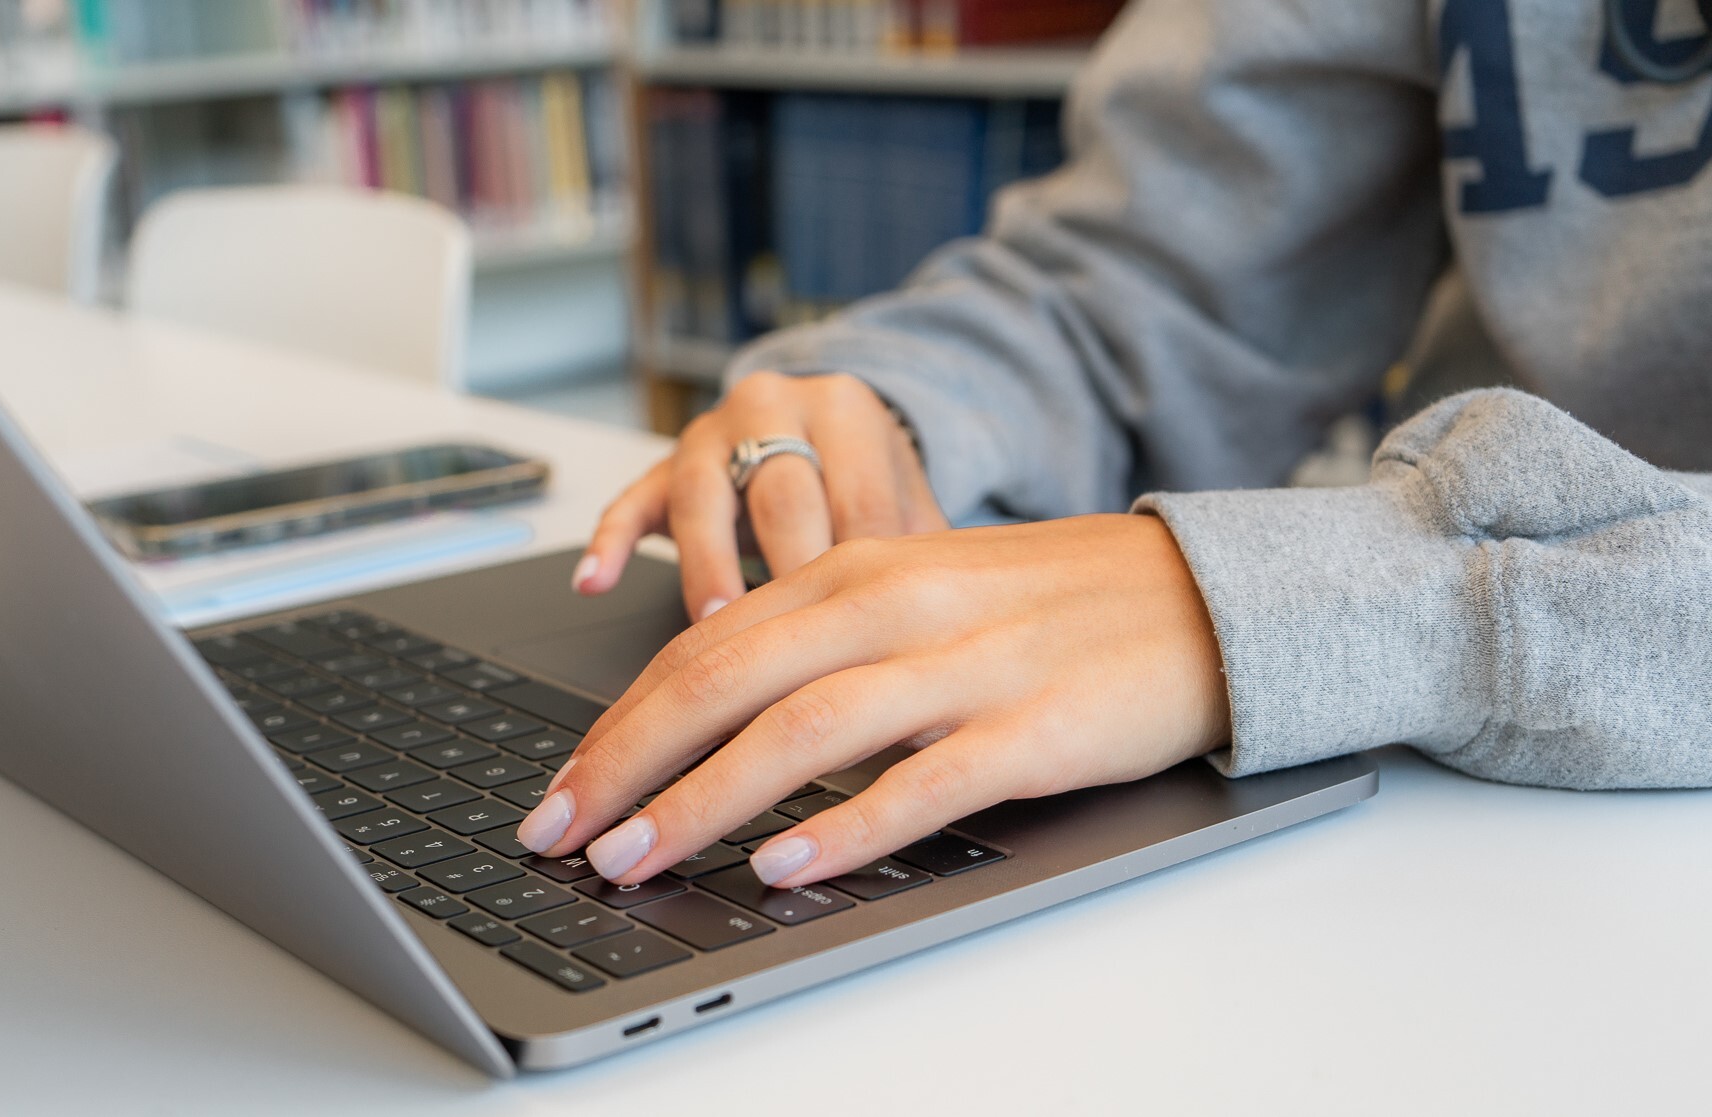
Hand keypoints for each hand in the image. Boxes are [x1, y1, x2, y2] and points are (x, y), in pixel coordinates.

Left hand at [517, 515, 1231, 888]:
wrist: (1201, 596)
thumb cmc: (1050, 604)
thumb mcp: (917, 592)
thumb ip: (819, 640)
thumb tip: (707, 710)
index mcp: (853, 571)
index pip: (700, 649)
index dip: (615, 724)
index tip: (560, 788)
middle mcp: (892, 606)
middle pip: (723, 683)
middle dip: (625, 764)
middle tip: (557, 833)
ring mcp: (960, 668)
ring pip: (799, 731)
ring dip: (701, 800)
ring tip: (634, 859)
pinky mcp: (1029, 731)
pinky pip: (917, 785)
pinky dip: (840, 828)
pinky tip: (782, 865)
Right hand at [572, 371, 947, 620]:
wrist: (828, 427)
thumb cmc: (869, 486)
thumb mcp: (910, 504)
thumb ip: (924, 561)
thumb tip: (944, 648)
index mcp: (849, 411)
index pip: (858, 495)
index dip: (864, 571)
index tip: (867, 641)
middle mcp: (776, 408)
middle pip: (782, 490)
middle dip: (787, 568)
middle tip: (793, 644)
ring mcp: (713, 433)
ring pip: (703, 495)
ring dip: (708, 565)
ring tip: (712, 625)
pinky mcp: (664, 463)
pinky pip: (631, 499)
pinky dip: (611, 540)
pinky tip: (595, 582)